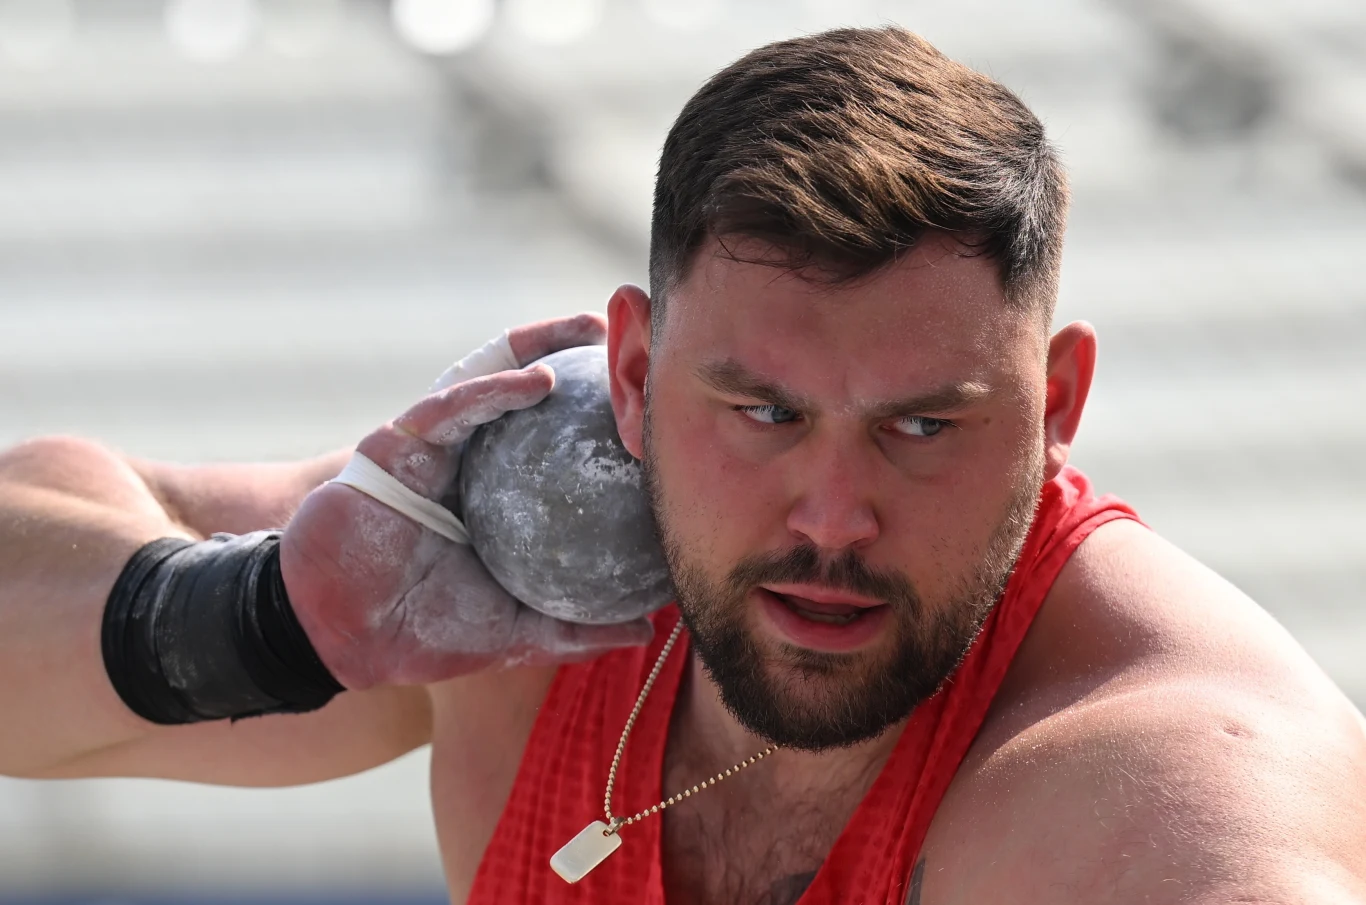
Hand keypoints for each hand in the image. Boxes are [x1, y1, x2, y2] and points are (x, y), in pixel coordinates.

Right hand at [279, 313, 653, 689]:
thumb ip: (573, 628)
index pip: (555, 443)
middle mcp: (469, 462)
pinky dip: (493, 389)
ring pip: (490, 380)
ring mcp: (433, 447)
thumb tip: (647, 630)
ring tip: (593, 332)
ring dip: (541, 348)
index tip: (656, 399)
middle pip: (529, 395)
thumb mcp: (514, 631)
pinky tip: (539, 381)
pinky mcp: (395, 442)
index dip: (601, 415)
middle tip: (635, 341)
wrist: (345, 638)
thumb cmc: (424, 633)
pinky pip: (449, 407)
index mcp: (496, 497)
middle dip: (578, 358)